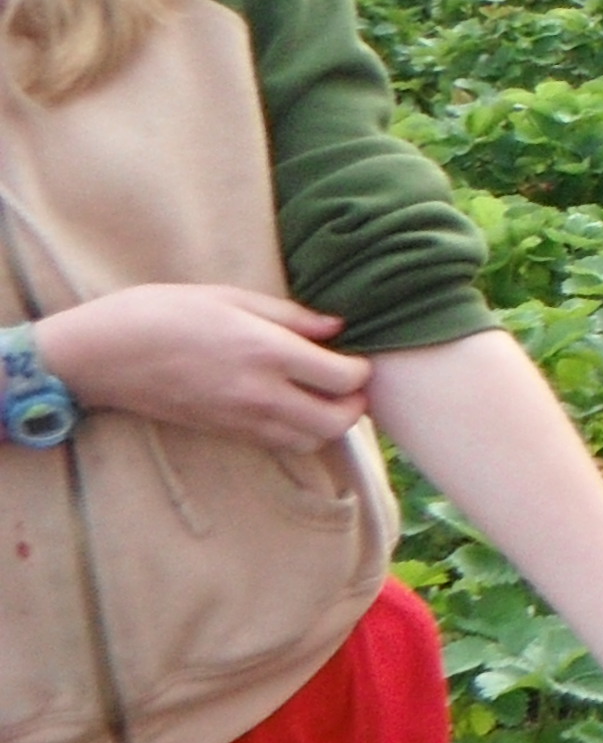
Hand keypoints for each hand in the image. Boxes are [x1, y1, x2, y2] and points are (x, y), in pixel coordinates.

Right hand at [26, 285, 371, 452]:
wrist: (101, 354)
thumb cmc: (161, 312)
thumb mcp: (228, 297)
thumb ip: (290, 315)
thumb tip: (336, 326)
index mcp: (267, 352)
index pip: (345, 378)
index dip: (361, 369)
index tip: (352, 353)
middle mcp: (261, 394)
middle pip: (338, 422)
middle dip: (355, 405)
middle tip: (347, 382)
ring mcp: (241, 419)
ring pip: (310, 442)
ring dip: (328, 424)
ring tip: (320, 395)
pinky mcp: (223, 433)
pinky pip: (278, 445)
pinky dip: (297, 433)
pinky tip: (289, 406)